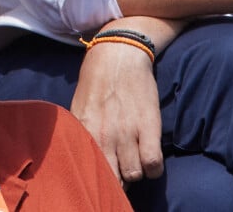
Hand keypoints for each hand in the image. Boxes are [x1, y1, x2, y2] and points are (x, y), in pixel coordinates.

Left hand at [71, 39, 163, 183]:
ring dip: (136, 171)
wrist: (119, 52)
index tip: (106, 176)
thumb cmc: (97, 79)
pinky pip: (153, 163)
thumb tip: (83, 157)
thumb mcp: (79, 107)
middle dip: (118, 180)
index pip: (90, 172)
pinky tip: (150, 159)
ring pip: (133, 174)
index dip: (100, 179)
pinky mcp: (148, 125)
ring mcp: (126, 132)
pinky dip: (153, 167)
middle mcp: (103, 136)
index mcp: (84, 132)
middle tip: (122, 169)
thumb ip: (81, 134)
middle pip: (113, 179)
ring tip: (136, 160)